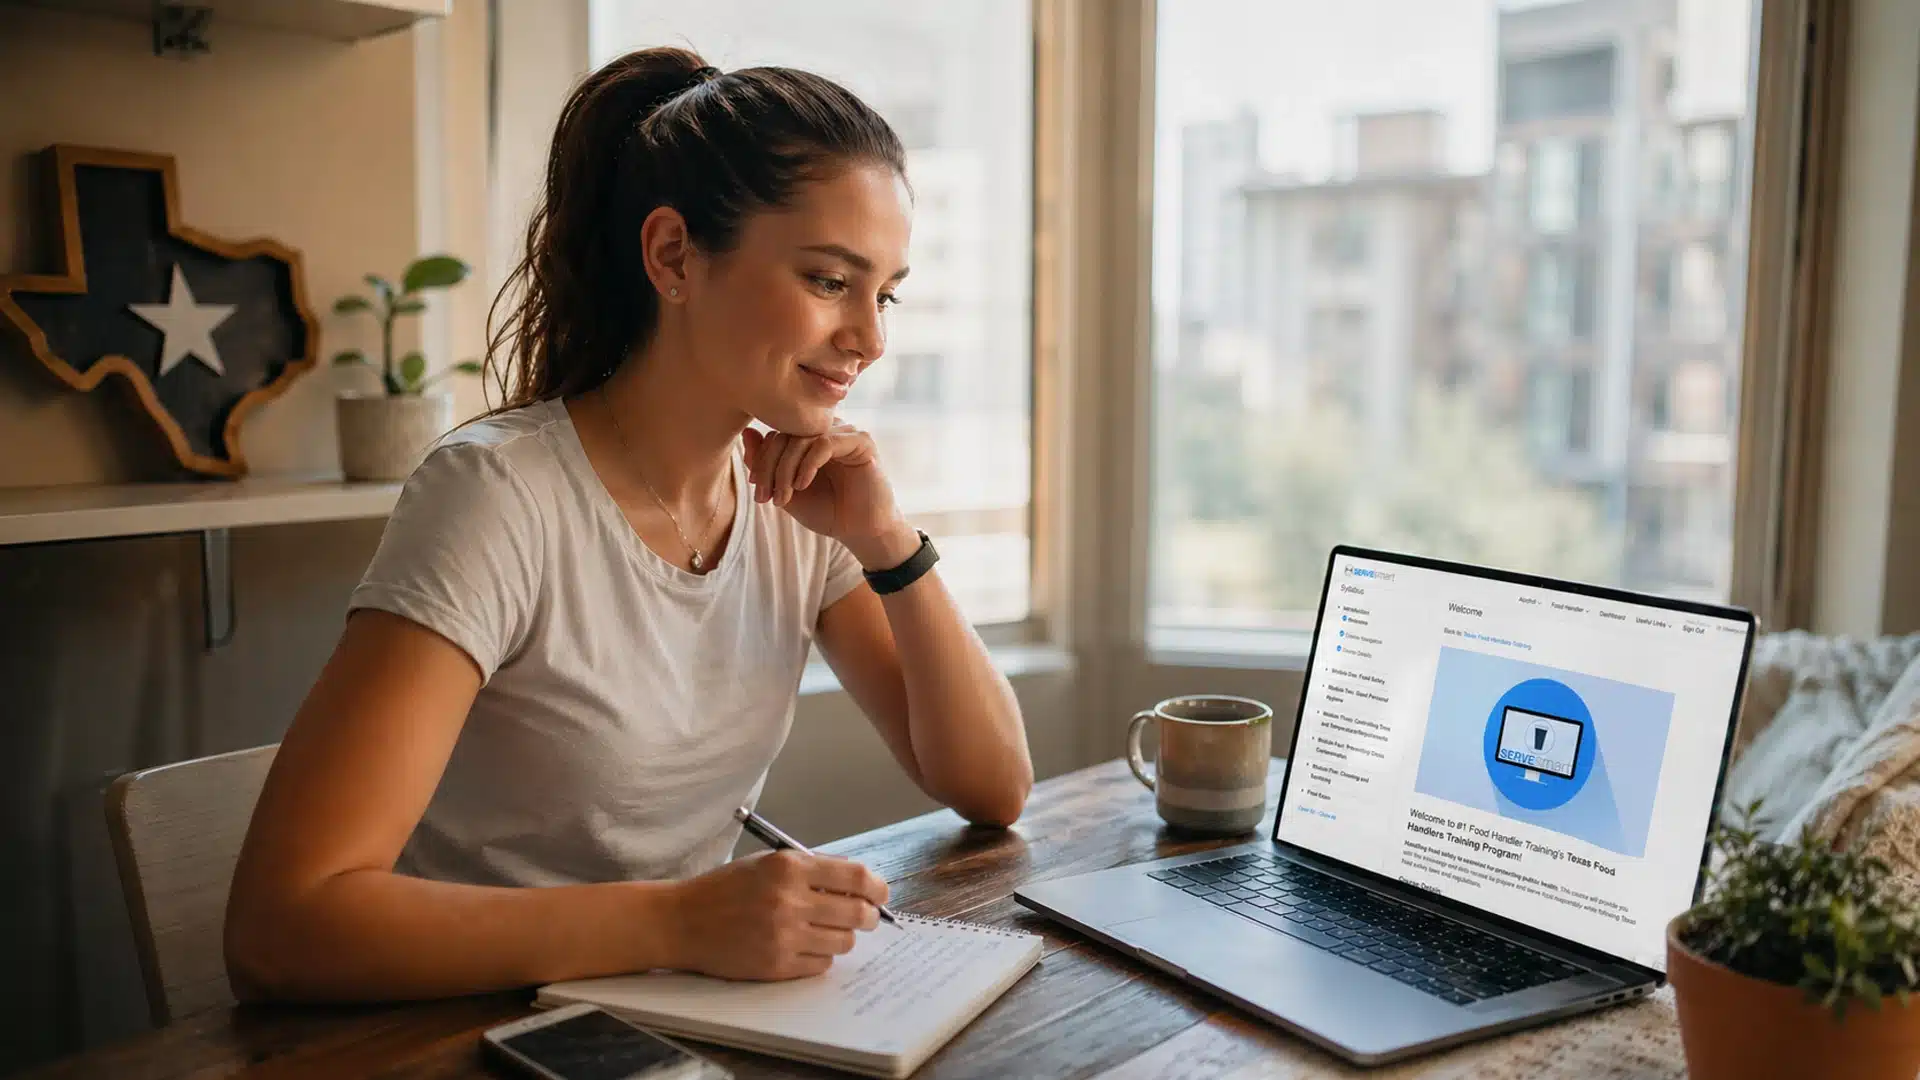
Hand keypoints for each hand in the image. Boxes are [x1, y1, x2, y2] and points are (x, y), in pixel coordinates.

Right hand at [665, 849, 889, 979]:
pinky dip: (821, 957)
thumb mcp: (768, 864)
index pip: (856, 876)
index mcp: (789, 867)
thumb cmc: (725, 889)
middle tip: (866, 917)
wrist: (681, 921)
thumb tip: (858, 883)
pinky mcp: (776, 965)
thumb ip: (811, 870)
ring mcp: (783, 935)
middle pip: (857, 912)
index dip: (877, 887)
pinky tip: (805, 947)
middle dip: (869, 916)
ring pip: (843, 942)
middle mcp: (789, 900)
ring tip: (827, 931)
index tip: (880, 893)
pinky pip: (821, 965)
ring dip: (843, 937)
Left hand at [742, 423, 917, 567]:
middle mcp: (827, 430)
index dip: (761, 461)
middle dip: (771, 467)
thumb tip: (747, 433)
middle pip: (786, 434)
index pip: (776, 435)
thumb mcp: (787, 490)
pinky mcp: (861, 442)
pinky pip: (825, 443)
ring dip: (786, 469)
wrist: (860, 532)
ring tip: (785, 497)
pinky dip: (808, 464)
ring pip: (803, 438)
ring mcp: (845, 433)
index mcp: (810, 438)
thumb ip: (767, 464)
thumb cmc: (827, 511)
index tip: (758, 490)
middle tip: (767, 497)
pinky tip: (803, 485)